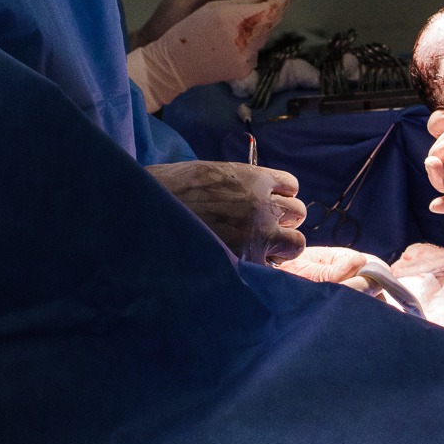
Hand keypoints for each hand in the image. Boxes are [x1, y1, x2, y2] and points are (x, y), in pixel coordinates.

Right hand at [128, 0, 290, 110]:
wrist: (176, 63)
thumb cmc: (190, 30)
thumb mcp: (212, 8)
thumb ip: (243, 2)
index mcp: (235, 19)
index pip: (271, 9)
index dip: (282, 0)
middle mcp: (245, 39)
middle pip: (270, 23)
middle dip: (266, 15)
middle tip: (252, 11)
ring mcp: (246, 57)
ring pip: (262, 38)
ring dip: (254, 31)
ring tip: (230, 32)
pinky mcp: (245, 70)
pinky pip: (254, 53)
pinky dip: (248, 47)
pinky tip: (228, 47)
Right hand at [145, 161, 306, 263]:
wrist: (146, 213)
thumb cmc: (169, 191)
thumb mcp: (209, 174)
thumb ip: (239, 183)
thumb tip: (255, 195)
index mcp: (254, 177)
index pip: (291, 185)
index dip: (279, 197)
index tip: (267, 205)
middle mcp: (262, 204)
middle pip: (297, 214)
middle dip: (282, 222)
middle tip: (261, 230)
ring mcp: (258, 234)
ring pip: (295, 243)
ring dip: (280, 246)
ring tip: (256, 250)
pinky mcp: (248, 261)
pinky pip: (274, 269)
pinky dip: (263, 268)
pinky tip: (244, 264)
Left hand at [146, 0, 243, 34]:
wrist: (155, 43)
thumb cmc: (167, 21)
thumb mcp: (185, 1)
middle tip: (239, 4)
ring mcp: (203, 7)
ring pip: (226, 0)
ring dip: (234, 4)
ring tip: (237, 14)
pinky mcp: (206, 21)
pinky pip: (222, 13)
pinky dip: (230, 14)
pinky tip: (233, 21)